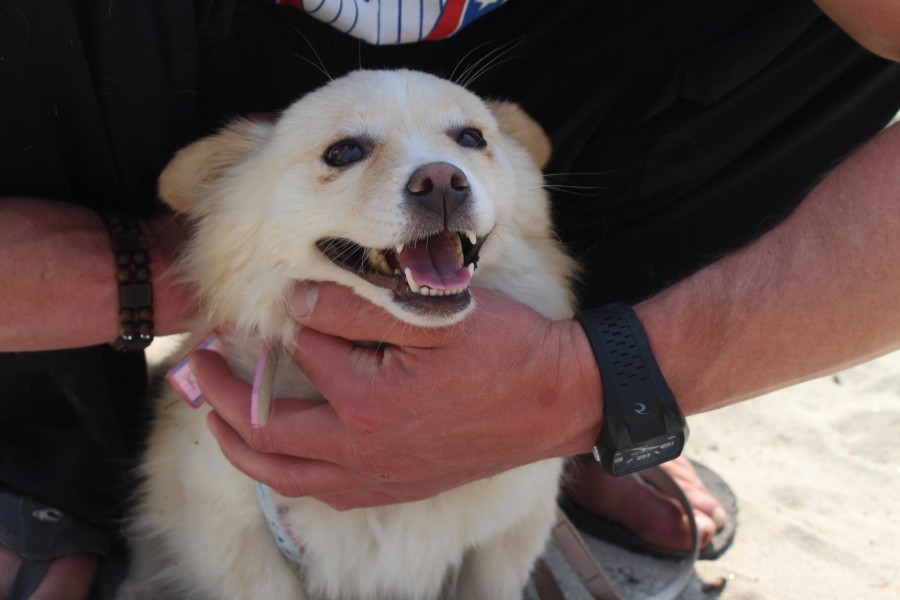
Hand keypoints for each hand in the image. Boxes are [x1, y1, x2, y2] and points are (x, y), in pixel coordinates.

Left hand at [195, 282, 601, 509]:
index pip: (304, 352)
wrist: (557, 400)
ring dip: (241, 444)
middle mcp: (360, 451)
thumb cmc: (505, 349)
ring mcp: (377, 477)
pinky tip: (284, 456)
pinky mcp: (396, 488)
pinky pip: (322, 493)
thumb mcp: (432, 313)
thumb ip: (356, 306)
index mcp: (365, 402)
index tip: (284, 299)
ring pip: (283, 474)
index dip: (294, 319)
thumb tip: (296, 302)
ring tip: (216, 418)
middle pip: (263, 431)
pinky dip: (287, 473)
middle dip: (219, 396)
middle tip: (197, 366)